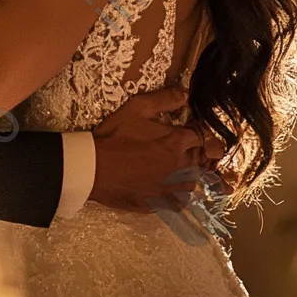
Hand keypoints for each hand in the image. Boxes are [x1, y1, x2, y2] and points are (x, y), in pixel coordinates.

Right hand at [89, 88, 226, 212]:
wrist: (94, 168)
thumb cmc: (115, 136)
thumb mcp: (136, 108)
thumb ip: (163, 99)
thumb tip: (185, 93)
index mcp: (176, 143)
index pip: (201, 136)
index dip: (197, 130)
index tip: (190, 128)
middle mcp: (180, 167)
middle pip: (200, 160)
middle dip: (195, 152)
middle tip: (184, 146)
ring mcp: (170, 188)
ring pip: (192, 182)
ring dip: (190, 173)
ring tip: (180, 167)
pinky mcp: (159, 203)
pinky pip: (178, 202)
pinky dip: (179, 196)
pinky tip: (172, 190)